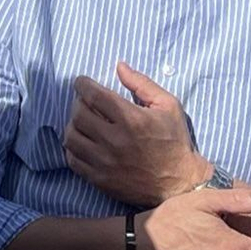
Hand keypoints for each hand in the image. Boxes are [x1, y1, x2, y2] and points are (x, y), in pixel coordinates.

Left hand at [64, 63, 208, 207]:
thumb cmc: (175, 141)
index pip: (94, 95)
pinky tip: (82, 143)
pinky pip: (73, 160)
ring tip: (82, 122)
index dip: (82, 85)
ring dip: (73, 125)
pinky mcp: (100, 179)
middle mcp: (114, 140)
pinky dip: (72, 148)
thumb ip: (142, 84)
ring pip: (71, 136)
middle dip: (78, 102)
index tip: (81, 83)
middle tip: (84, 102)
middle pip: (78, 114)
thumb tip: (119, 66)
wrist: (178, 184)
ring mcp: (105, 162)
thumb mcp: (168, 106)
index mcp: (131, 119)